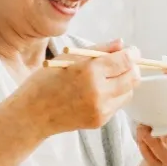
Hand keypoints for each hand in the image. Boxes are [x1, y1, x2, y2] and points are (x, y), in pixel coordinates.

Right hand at [21, 39, 140, 136]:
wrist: (33, 114)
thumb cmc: (47, 81)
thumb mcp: (69, 57)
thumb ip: (99, 49)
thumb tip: (122, 44)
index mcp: (89, 71)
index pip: (125, 60)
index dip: (133, 53)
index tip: (132, 51)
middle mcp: (99, 92)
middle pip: (133, 77)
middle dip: (133, 67)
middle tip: (125, 63)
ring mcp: (101, 109)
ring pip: (128, 92)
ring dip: (124, 83)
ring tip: (107, 78)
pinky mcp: (100, 121)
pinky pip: (117, 105)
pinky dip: (113, 96)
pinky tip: (97, 92)